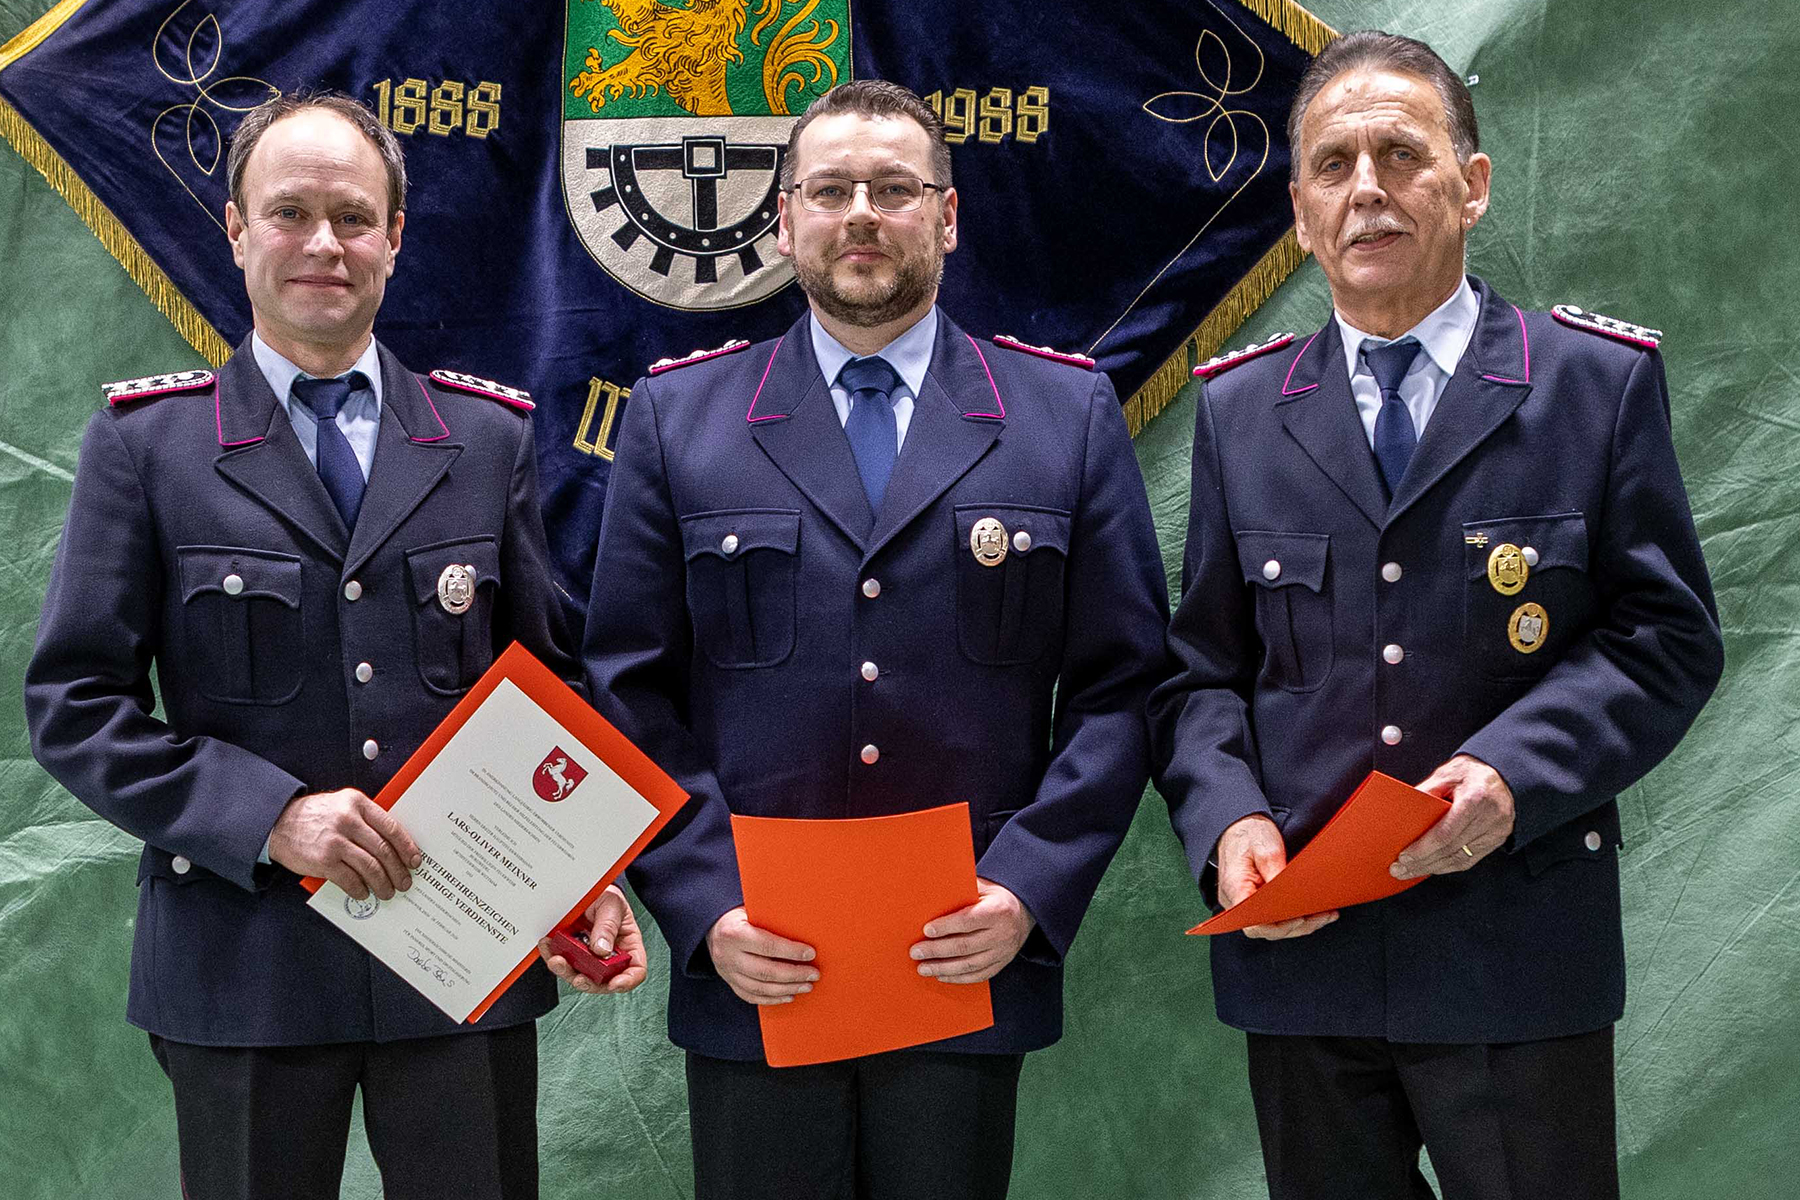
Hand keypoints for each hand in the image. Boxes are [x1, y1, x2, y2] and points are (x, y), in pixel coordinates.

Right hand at [267, 788, 420, 899]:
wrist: (279, 823)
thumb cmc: (315, 816)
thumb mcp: (343, 805)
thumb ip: (366, 819)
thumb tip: (394, 845)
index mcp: (357, 804)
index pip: (391, 827)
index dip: (407, 847)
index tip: (415, 861)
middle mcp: (348, 820)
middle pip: (383, 850)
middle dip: (398, 870)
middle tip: (404, 882)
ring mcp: (335, 841)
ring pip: (370, 867)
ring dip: (383, 883)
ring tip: (387, 891)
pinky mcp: (323, 861)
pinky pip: (350, 879)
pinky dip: (360, 890)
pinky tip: (364, 893)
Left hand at [536, 885, 648, 994]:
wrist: (586, 889)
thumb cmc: (607, 897)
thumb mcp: (612, 905)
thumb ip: (608, 927)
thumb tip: (601, 950)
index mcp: (628, 946)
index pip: (635, 970)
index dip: (627, 981)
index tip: (614, 983)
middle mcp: (609, 956)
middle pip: (604, 981)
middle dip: (589, 982)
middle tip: (578, 977)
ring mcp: (589, 957)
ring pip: (579, 975)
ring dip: (566, 971)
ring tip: (556, 960)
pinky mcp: (571, 953)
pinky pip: (562, 962)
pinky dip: (552, 956)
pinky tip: (547, 945)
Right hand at [705, 907, 816, 1005]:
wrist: (712, 927)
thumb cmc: (740, 916)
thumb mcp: (751, 910)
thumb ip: (771, 919)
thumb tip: (803, 926)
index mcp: (734, 933)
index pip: (767, 946)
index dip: (791, 951)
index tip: (811, 953)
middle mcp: (728, 955)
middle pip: (765, 971)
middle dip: (794, 975)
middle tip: (814, 974)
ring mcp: (727, 972)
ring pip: (760, 988)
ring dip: (787, 989)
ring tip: (806, 986)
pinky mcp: (730, 982)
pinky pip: (751, 996)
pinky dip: (772, 999)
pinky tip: (789, 995)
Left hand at [910, 878, 1034, 983]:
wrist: (1023, 911)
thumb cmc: (995, 897)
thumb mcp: (983, 887)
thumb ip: (961, 892)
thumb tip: (931, 896)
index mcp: (998, 910)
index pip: (968, 920)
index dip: (946, 927)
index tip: (926, 930)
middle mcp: (1003, 933)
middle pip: (965, 946)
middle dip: (937, 950)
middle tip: (916, 952)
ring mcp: (1003, 952)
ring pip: (970, 965)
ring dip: (943, 968)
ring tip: (923, 968)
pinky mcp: (1002, 964)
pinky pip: (978, 975)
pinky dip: (958, 978)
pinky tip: (941, 975)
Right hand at [1216, 813, 1337, 939]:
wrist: (1237, 825)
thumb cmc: (1247, 834)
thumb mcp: (1265, 846)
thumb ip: (1276, 869)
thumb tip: (1290, 893)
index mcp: (1235, 888)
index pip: (1254, 922)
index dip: (1278, 926)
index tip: (1299, 918)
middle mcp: (1237, 902)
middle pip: (1266, 927)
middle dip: (1296, 926)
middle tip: (1320, 917)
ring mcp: (1247, 903)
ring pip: (1273, 925)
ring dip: (1299, 924)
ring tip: (1324, 915)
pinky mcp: (1257, 901)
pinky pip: (1274, 916)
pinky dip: (1294, 916)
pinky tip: (1313, 912)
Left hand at [1391, 755, 1515, 877]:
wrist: (1502, 774)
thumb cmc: (1472, 772)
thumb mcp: (1446, 774)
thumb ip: (1425, 793)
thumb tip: (1402, 812)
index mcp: (1475, 798)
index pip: (1446, 832)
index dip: (1423, 849)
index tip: (1404, 857)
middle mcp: (1490, 817)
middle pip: (1451, 849)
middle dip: (1422, 862)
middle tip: (1400, 869)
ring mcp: (1496, 831)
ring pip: (1460, 859)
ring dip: (1433, 868)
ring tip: (1411, 871)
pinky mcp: (1497, 840)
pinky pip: (1470, 859)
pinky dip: (1448, 865)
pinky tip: (1431, 867)